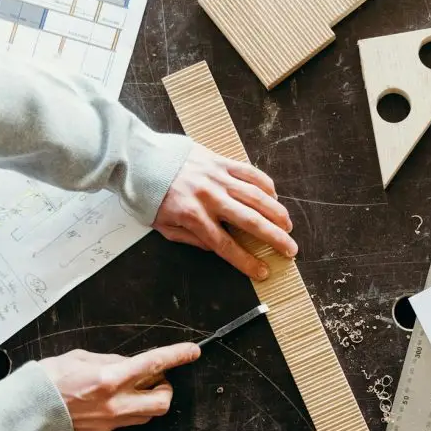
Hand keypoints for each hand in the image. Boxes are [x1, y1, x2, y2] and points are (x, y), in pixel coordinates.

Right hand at [39, 343, 200, 430]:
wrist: (23, 413)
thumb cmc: (44, 382)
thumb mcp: (79, 358)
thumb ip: (109, 361)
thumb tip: (127, 364)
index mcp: (110, 378)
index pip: (155, 364)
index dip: (177, 356)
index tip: (191, 352)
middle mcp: (115, 404)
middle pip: (162, 402)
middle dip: (165, 389)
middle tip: (155, 380)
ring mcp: (109, 423)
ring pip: (146, 416)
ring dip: (145, 402)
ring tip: (128, 391)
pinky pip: (121, 425)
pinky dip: (121, 414)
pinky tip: (103, 406)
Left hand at [155, 145, 296, 279]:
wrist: (140, 158)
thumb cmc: (150, 195)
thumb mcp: (163, 226)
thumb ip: (191, 239)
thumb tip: (216, 248)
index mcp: (194, 216)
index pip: (226, 245)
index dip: (247, 261)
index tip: (263, 271)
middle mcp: (210, 197)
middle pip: (250, 221)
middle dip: (274, 238)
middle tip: (290, 250)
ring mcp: (217, 177)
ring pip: (256, 196)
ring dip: (276, 213)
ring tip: (288, 226)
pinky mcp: (220, 161)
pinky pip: (250, 172)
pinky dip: (266, 185)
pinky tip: (274, 197)